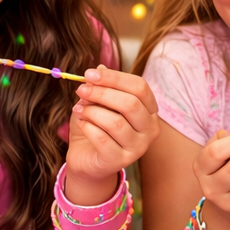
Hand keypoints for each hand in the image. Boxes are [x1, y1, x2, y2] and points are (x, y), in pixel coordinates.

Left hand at [64, 67, 160, 203]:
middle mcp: (150, 129)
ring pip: (116, 123)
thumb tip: (100, 68)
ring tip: (78, 110)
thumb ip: (102, 86)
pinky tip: (81, 124)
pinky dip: (88, 128)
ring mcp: (139, 147)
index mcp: (149, 110)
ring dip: (92, 112)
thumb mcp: (98, 103)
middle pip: (130, 104)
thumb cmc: (96, 127)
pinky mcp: (121, 161)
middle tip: (81, 90)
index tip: (90, 74)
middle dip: (101, 93)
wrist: (87, 160)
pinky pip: (103, 140)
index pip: (140, 87)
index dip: (115, 78)